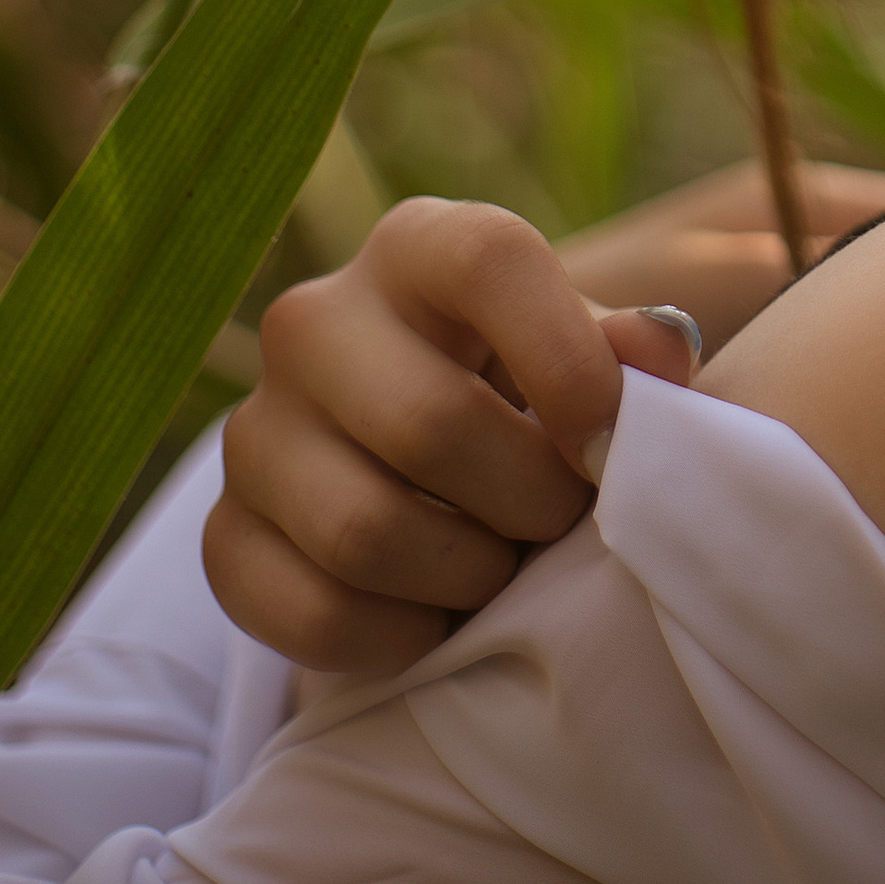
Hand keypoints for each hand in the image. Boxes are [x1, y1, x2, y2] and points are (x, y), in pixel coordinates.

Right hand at [205, 160, 884, 675]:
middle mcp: (317, 319)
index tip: (611, 446)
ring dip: (465, 574)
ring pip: (364, 529)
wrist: (425, 474)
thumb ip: (634, 353)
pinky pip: (305, 610)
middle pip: (428, 422)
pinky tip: (439, 621)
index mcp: (421, 245)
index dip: (565, 359)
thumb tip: (662, 356)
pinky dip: (395, 638)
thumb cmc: (536, 397)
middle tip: (564, 523)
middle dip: (526, 500)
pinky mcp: (222, 533)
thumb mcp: (591, 357)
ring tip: (506, 568)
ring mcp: (256, 429)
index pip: (489, 260)